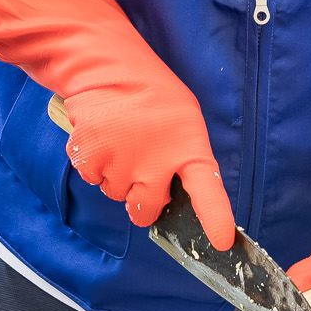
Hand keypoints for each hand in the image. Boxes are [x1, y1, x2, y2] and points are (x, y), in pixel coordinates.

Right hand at [59, 79, 236, 240]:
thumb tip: (166, 197)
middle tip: (139, 171)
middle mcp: (156, 160)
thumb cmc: (152, 98)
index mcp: (189, 147)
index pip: (207, 190)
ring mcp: (122, 161)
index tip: (220, 242)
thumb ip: (181, 159)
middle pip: (146, 210)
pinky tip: (102, 139)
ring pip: (116, 195)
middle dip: (141, 202)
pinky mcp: (90, 156)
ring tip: (121, 140)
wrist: (108, 68)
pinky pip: (91, 180)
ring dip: (116, 177)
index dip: (215, 219)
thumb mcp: (182, 122)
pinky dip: (94, 165)